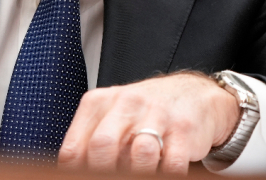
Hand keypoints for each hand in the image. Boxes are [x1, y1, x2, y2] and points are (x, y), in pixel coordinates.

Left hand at [59, 73, 239, 174]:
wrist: (191, 94)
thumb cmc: (142, 112)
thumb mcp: (110, 116)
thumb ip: (90, 142)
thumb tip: (74, 171)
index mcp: (98, 102)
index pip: (74, 148)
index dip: (76, 172)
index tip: (82, 179)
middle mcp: (125, 104)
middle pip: (102, 147)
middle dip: (104, 172)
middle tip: (112, 178)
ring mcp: (156, 115)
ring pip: (140, 157)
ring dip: (139, 173)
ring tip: (140, 172)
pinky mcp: (183, 130)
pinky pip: (172, 166)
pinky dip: (165, 174)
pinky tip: (161, 170)